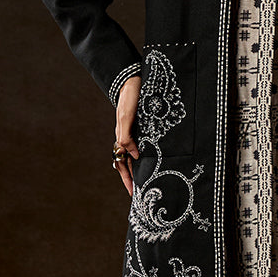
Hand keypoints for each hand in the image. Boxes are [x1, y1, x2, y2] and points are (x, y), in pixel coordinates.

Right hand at [113, 74, 140, 194]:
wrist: (134, 81)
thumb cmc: (130, 98)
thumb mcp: (126, 117)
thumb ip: (127, 137)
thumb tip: (135, 155)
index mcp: (122, 138)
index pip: (123, 165)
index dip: (128, 180)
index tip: (133, 194)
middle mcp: (129, 139)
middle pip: (129, 165)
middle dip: (134, 180)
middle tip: (141, 195)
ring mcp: (136, 134)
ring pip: (137, 158)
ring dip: (141, 170)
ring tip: (148, 183)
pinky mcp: (144, 128)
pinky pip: (144, 147)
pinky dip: (148, 157)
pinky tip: (155, 162)